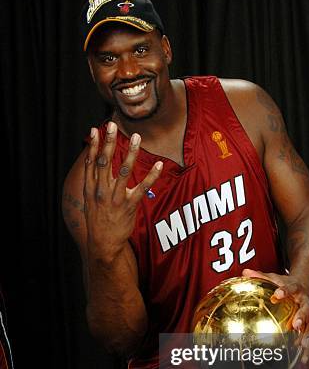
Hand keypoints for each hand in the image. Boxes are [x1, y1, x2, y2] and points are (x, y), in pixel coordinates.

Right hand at [84, 121, 162, 262]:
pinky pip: (142, 188)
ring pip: (124, 171)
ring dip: (130, 152)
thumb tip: (95, 165)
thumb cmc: (98, 220)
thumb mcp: (89, 201)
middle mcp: (101, 190)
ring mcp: (115, 198)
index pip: (91, 162)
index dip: (94, 146)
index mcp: (90, 188)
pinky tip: (159, 165)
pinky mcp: (129, 206)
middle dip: (108, 142)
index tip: (96, 130)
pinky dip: (152, 176)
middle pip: (105, 162)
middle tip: (112, 125)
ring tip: (136, 137)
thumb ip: (93, 183)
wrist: (103, 243)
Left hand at [242, 268, 308, 363]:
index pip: (291, 288)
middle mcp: (307, 301)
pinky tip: (304, 359)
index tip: (278, 294)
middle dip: (302, 316)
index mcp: (297, 289)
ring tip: (303, 346)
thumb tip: (245, 272)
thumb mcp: (275, 278)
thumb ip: (261, 276)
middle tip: (295, 325)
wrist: (306, 285)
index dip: (285, 291)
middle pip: (307, 309)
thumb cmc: (287, 284)